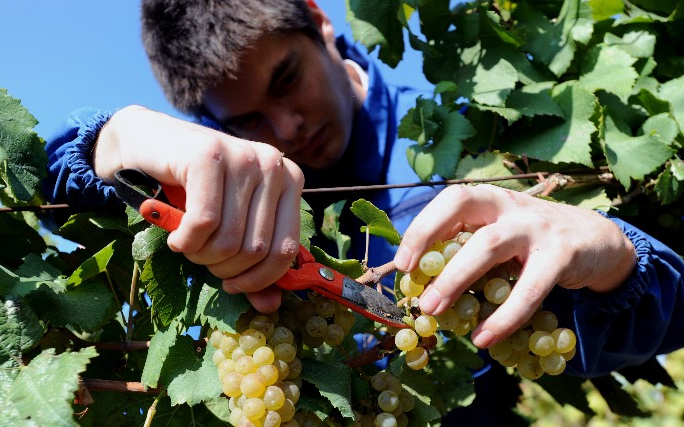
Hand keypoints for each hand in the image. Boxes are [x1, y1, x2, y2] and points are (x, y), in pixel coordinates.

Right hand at [95, 106, 303, 311]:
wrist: (146, 144)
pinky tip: (177, 237)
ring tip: (188, 243)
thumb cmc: (192, 191)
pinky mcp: (209, 154)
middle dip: (223, 267)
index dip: (258, 279)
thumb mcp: (229, 226)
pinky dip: (186, 240)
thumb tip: (270, 307)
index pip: (287, 250)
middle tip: (201, 256)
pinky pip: (204, 222)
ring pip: (229, 239)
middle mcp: (274, 164)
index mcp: (290, 180)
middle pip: (256, 249)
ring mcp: (243, 156)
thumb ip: (253, 265)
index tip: (232, 284)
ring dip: (201, 255)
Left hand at [393, 184, 635, 348]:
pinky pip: (529, 288)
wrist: (597, 241)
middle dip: (429, 242)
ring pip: (489, 244)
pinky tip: (484, 338)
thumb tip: (419, 285)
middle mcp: (509, 205)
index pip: (450, 200)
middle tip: (409, 279)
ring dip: (456, 277)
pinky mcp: (562, 253)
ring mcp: (537, 225)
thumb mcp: (499, 238)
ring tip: (434, 310)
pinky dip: (504, 316)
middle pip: (462, 206)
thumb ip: (466, 250)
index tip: (402, 263)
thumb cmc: (531, 243)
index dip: (423, 226)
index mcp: (490, 199)